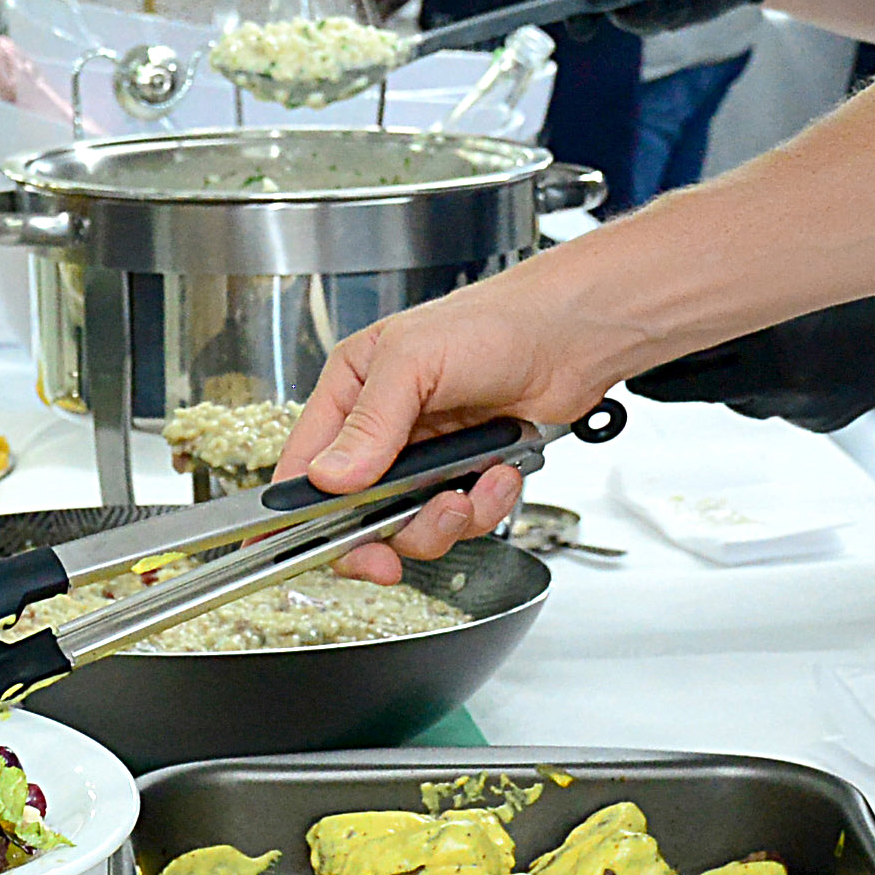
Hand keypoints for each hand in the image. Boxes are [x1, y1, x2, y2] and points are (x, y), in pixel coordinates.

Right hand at [276, 264, 642, 577]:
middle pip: (355, 514)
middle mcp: (381, 430)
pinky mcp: (467, 476)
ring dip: (443, 521)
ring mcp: (425, 458)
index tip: (319, 548)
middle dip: (383, 535)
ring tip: (467, 492)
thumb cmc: (494, 321)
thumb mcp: (415, 360)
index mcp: (350, 392)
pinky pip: (462, 521)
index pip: (303, 466)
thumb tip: (330, 477)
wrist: (572, 335)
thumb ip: (370, 423)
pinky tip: (500, 473)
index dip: (302, 515)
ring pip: (411, 527)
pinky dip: (484, 507)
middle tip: (394, 553)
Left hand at [631, 289, 874, 429]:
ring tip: (758, 340)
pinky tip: (796, 358)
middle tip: (669, 356)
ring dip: (736, 376)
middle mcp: (788, 387)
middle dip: (685, 375)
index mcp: (773, 353)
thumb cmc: (860, 287)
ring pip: (740, 398)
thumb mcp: (783, 278)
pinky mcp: (822, 420)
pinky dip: (773, 387)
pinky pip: (777, 406)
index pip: (682, 382)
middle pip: (705, 392)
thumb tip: (670, 302)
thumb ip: (727, 297)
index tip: (634, 369)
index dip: (652, 376)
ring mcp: (806, 407)